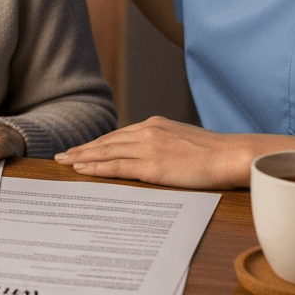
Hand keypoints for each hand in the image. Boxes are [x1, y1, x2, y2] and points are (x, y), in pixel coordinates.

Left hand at [53, 116, 254, 189]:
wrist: (231, 154)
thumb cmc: (216, 153)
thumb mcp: (185, 141)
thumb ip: (166, 144)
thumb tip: (158, 155)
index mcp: (155, 125)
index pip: (119, 135)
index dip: (98, 143)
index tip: (83, 148)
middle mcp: (147, 132)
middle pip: (107, 142)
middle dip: (83, 149)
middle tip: (62, 155)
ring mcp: (148, 148)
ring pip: (106, 153)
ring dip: (82, 157)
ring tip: (64, 162)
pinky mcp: (151, 166)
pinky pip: (116, 167)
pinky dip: (95, 168)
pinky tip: (81, 170)